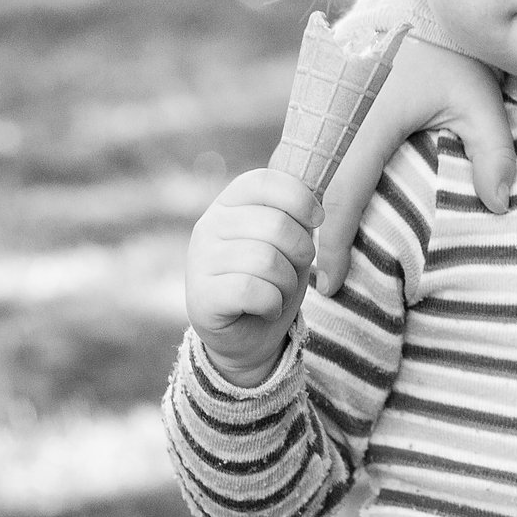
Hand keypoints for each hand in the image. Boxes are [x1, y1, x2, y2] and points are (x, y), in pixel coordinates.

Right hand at [185, 168, 318, 386]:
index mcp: (230, 202)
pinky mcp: (200, 297)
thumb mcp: (290, 240)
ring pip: (266, 260)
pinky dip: (272, 303)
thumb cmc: (273, 278)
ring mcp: (200, 260)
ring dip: (287, 282)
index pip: (265, 181)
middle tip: (294, 270)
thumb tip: (317, 210)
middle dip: (300, 252)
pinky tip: (267, 308)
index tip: (317, 221)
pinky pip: (252, 291)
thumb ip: (296, 216)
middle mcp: (209, 225)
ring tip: (279, 291)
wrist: (249, 335)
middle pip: (276, 225)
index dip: (300, 199)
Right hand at [314, 34, 514, 292]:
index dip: (333, 246)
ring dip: (299, 208)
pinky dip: (301, 178)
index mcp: (367, 120)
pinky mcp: (316, 91)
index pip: (342, 197)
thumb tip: (499, 206)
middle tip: (313, 282)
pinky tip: (308, 206)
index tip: (329, 284)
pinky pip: (299, 144)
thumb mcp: (480, 97)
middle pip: (305, 189)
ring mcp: (318, 99)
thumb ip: (494, 152)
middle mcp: (332, 112)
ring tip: (309, 252)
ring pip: (295, 167)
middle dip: (305, 237)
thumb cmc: (454, 48)